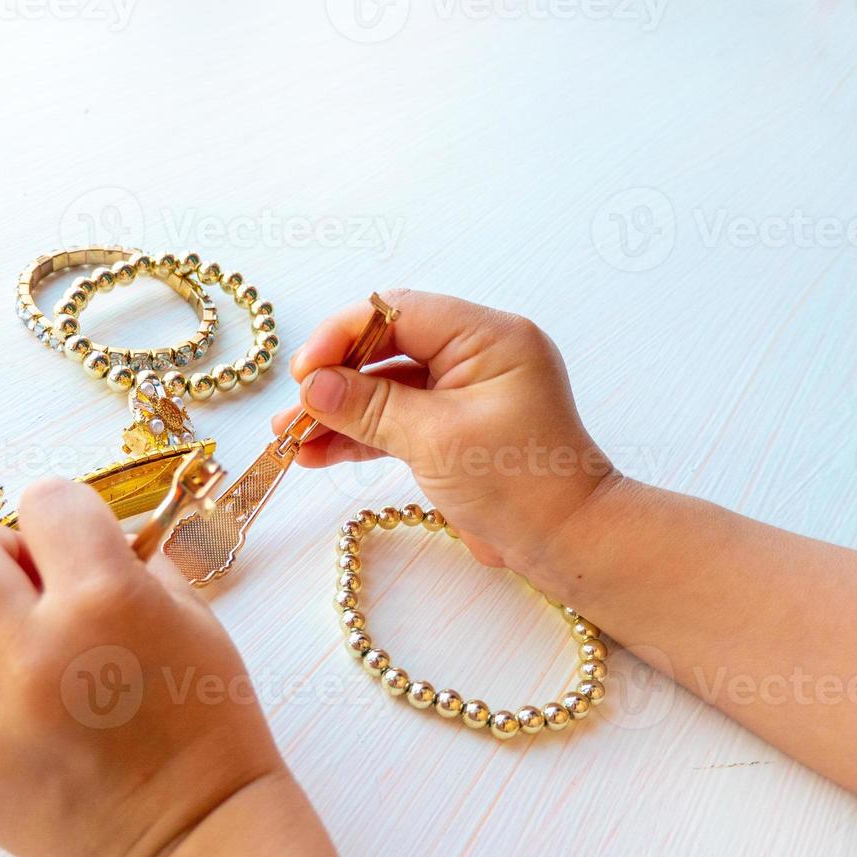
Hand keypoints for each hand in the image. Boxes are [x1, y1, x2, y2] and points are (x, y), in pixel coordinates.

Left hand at [0, 478, 285, 856]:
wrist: (197, 844)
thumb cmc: (210, 727)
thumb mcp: (194, 620)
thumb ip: (127, 565)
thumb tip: (73, 539)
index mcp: (103, 601)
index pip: (43, 501)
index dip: (63, 516)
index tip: (75, 542)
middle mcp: (33, 655)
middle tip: (29, 588)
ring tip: (50, 679)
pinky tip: (49, 738)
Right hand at [273, 289, 615, 571]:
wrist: (567, 544)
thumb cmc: (521, 486)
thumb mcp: (436, 440)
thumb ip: (370, 407)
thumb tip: (311, 385)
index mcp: (489, 337)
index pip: (399, 311)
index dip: (343, 335)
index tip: (304, 371)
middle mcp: (477, 354)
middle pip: (386, 347)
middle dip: (334, 378)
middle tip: (293, 409)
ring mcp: (464, 392)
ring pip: (384, 387)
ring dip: (338, 411)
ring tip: (290, 439)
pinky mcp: (453, 428)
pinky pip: (396, 419)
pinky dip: (359, 435)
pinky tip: (317, 454)